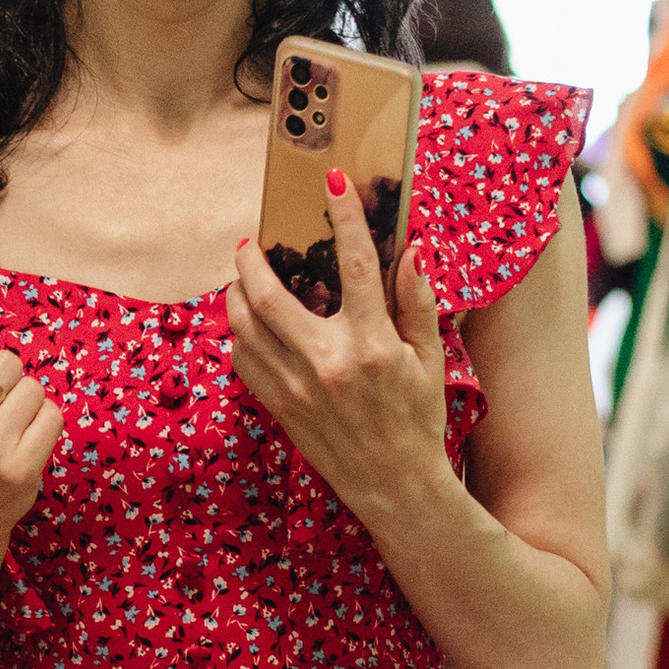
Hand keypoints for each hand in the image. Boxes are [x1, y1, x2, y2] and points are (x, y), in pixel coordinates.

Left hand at [226, 174, 448, 525]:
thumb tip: (410, 251)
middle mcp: (327, 363)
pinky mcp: (280, 408)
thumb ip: (417, 303)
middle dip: (253, 260)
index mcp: (371, 345)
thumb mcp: (430, 360)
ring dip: (237, 294)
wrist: (395, 487)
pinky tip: (246, 323)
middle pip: (271, 295)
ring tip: (242, 277)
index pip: (354, 263)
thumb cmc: (418, 420)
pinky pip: (244, 361)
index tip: (333, 181)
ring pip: (246, 327)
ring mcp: (297, 388)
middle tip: (249, 242)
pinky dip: (239, 335)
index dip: (344, 215)